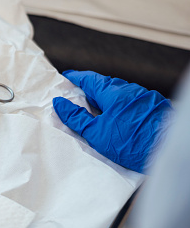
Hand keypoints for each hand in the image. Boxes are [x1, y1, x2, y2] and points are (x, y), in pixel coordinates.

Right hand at [53, 70, 172, 172]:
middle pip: (105, 84)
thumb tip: (60, 104)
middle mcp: (130, 90)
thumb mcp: (97, 133)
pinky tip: (118, 117)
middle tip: (78, 96)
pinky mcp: (155, 107)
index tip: (66, 77)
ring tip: (96, 109)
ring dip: (106, 98)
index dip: (76, 77)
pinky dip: (120, 105)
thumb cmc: (133, 143)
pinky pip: (132, 101)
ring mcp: (145, 98)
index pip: (90, 79)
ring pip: (120, 93)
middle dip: (90, 89)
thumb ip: (77, 118)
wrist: (168, 150)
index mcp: (114, 93)